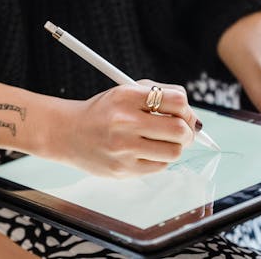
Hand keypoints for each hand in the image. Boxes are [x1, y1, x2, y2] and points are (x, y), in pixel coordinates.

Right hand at [52, 80, 199, 177]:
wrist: (68, 133)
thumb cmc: (103, 111)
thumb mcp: (125, 92)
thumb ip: (159, 95)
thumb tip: (193, 117)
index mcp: (127, 96)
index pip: (177, 100)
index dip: (187, 109)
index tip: (185, 114)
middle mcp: (125, 121)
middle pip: (179, 129)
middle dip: (188, 131)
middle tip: (183, 131)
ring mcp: (123, 148)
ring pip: (174, 151)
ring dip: (176, 147)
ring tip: (165, 142)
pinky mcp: (122, 169)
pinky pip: (160, 166)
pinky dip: (161, 159)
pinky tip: (149, 151)